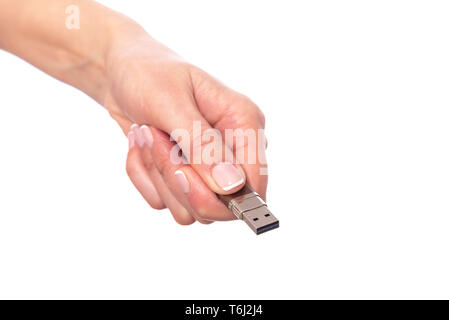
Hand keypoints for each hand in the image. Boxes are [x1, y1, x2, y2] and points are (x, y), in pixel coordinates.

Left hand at [104, 33, 267, 224]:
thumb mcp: (172, 102)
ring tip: (147, 134)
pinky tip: (141, 145)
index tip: (184, 175)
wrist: (122, 73)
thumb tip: (232, 186)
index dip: (226, 195)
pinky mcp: (184, 179)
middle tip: (156, 141)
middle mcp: (232, 151)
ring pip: (188, 207)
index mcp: (244, 124)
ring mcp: (208, 169)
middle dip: (178, 179)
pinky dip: (144, 176)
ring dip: (157, 174)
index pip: (255, 181)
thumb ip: (202, 145)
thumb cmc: (149, 74)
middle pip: (219, 204)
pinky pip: (163, 201)